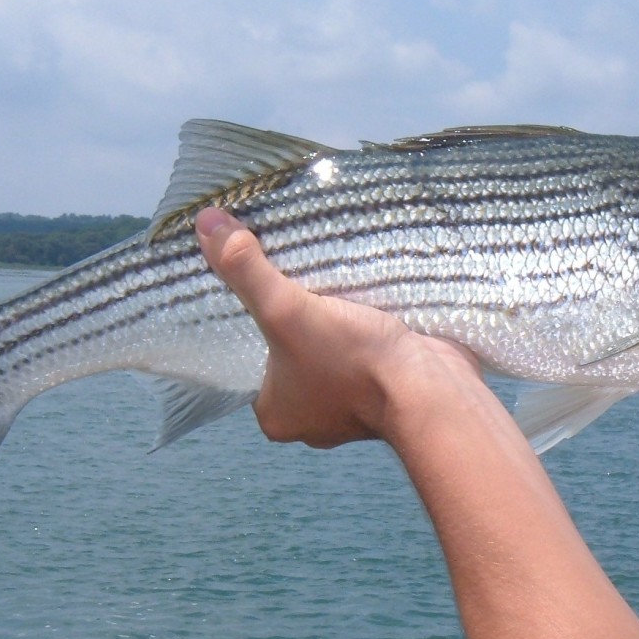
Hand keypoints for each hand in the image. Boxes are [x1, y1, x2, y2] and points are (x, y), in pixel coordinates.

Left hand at [195, 207, 480, 447]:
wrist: (433, 391)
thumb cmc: (352, 362)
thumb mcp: (287, 310)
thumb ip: (246, 270)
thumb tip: (205, 223)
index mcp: (274, 412)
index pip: (247, 359)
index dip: (249, 317)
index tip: (253, 279)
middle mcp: (308, 415)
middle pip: (288, 350)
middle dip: (294, 315)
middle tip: (289, 270)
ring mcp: (350, 405)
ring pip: (326, 349)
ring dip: (329, 319)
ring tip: (324, 277)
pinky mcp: (385, 388)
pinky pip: (361, 350)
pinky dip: (360, 326)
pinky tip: (358, 294)